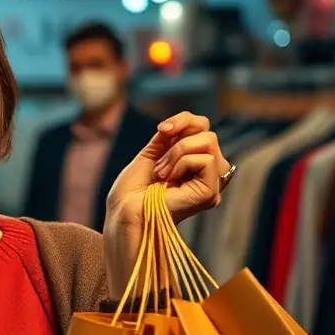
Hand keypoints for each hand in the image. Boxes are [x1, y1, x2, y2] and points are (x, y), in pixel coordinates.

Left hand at [103, 112, 227, 295]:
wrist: (123, 214)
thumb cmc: (131, 192)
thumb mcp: (150, 155)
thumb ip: (170, 138)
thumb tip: (184, 123)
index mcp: (193, 164)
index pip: (203, 128)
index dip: (184, 121)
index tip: (161, 130)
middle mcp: (207, 174)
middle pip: (207, 133)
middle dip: (177, 138)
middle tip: (157, 163)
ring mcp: (210, 185)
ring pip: (208, 142)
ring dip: (176, 152)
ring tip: (161, 173)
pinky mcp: (209, 193)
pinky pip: (205, 159)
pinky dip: (181, 163)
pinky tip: (168, 180)